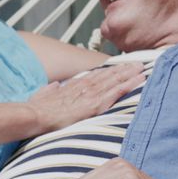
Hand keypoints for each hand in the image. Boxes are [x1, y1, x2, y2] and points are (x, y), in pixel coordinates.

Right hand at [27, 62, 145, 131]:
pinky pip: (116, 93)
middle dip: (123, 69)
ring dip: (129, 74)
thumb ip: (50, 90)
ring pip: (115, 81)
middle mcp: (84, 87)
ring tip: (142, 68)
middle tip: (137, 63)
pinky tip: (139, 81)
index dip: (108, 71)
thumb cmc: (36, 109)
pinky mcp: (95, 104)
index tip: (118, 67)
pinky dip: (129, 85)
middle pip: (107, 76)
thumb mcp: (42, 95)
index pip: (95, 76)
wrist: (35, 115)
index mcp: (73, 86)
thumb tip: (55, 85)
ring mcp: (90, 94)